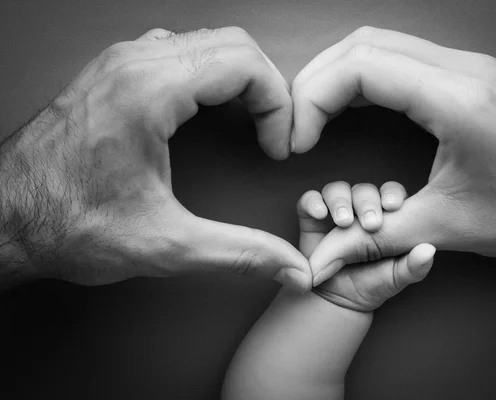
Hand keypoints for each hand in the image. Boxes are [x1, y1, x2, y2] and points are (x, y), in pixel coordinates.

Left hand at [0, 27, 310, 290]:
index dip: (278, 105)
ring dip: (239, 78)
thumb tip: (290, 267)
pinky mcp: (112, 73)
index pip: (244, 64)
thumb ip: (239, 253)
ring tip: (247, 122)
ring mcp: (120, 63)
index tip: (276, 146)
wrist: (5, 219)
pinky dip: (209, 74)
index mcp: (148, 93)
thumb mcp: (165, 245)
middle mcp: (133, 65)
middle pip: (233, 44)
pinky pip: (179, 50)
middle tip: (270, 134)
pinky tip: (207, 111)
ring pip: (208, 41)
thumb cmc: (67, 223)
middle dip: (266, 89)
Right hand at [291, 26, 495, 283]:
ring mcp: (468, 66)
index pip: (362, 68)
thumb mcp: (437, 228)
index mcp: (457, 101)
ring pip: (380, 42)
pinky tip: (349, 104)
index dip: (314, 99)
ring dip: (338, 73)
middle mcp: (463, 70)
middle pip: (364, 45)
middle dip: (317, 81)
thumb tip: (318, 265)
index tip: (299, 139)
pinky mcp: (467, 73)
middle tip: (296, 123)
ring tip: (314, 114)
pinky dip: (363, 74)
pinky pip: (400, 54)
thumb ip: (368, 241)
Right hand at [297, 181, 434, 311]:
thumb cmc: (372, 284)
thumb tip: (429, 250)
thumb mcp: (395, 278)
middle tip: (369, 223)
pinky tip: (319, 213)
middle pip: (364, 190)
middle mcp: (360, 209)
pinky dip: (313, 202)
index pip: (391, 193)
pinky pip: (309, 200)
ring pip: (338, 190)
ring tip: (343, 221)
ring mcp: (335, 211)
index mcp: (386, 217)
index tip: (393, 206)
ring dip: (341, 201)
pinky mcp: (311, 217)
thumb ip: (413, 267)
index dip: (392, 194)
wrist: (337, 300)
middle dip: (366, 202)